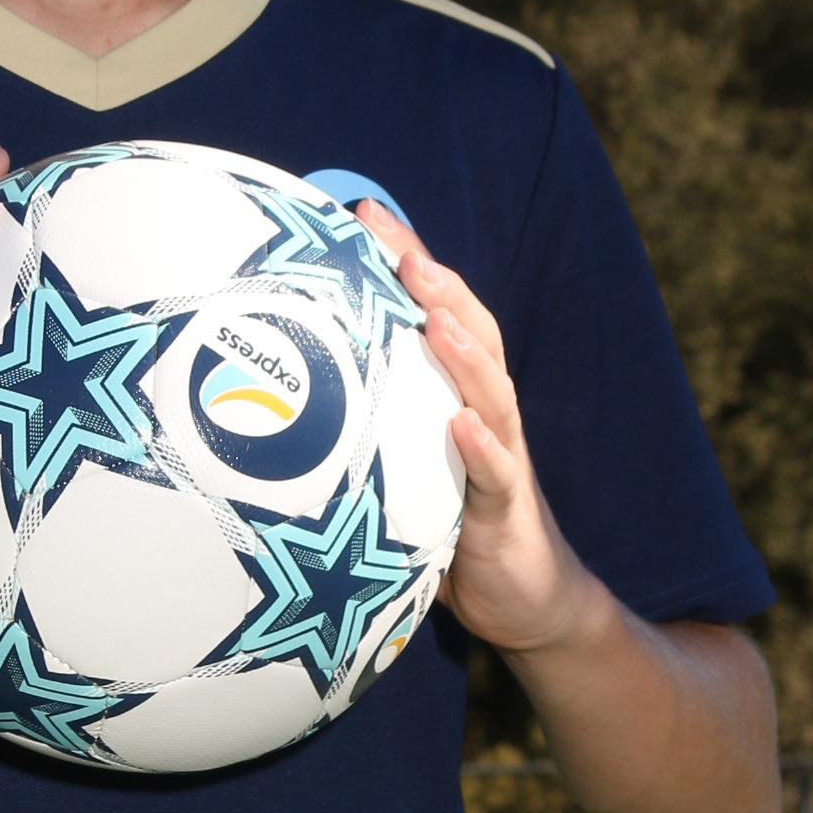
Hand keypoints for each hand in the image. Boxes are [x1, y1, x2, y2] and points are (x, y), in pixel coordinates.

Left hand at [349, 200, 599, 658]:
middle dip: (437, 286)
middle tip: (399, 246)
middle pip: (471, 335)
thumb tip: (288, 386)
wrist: (523, 598)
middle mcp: (485, 413)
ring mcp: (503, 459)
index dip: (409, 263)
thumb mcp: (405, 462)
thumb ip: (369, 420)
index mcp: (457, 396)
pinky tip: (462, 424)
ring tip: (437, 317)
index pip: (437, 315)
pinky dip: (481, 447)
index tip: (365, 214)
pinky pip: (496, 475)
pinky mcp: (508, 510)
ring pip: (491, 394)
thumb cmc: (453, 522)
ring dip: (465, 353)